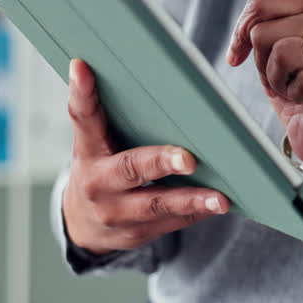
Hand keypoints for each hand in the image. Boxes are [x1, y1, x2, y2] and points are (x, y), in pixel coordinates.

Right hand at [61, 58, 228, 254]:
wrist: (83, 225)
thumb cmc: (99, 170)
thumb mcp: (92, 144)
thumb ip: (100, 116)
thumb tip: (101, 68)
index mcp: (88, 151)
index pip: (83, 118)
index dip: (82, 93)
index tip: (82, 68)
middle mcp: (99, 183)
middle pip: (131, 168)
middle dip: (161, 163)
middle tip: (188, 158)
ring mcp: (117, 212)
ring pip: (157, 204)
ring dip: (191, 200)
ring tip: (220, 198)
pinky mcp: (137, 234)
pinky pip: (172, 222)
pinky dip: (196, 213)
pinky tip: (219, 204)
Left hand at [227, 0, 302, 201]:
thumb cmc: (295, 84)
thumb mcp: (275, 39)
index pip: (261, 1)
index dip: (243, 31)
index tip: (243, 53)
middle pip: (267, 29)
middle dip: (262, 61)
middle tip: (281, 76)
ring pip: (285, 53)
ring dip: (277, 80)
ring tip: (294, 88)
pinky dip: (295, 97)